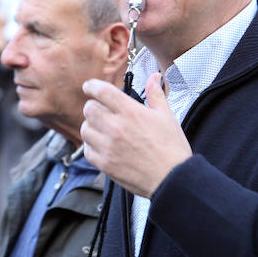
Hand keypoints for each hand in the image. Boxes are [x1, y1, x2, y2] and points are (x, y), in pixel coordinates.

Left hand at [81, 72, 191, 197]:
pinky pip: (87, 150)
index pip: (102, 91)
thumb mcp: (166, 116)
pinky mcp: (105, 164)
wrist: (172, 179)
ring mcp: (108, 147)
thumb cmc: (172, 148)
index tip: (89, 87)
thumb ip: (156, 94)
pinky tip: (102, 145)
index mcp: (131, 112)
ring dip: (91, 126)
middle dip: (93, 106)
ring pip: (85, 129)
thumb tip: (154, 77)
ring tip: (102, 129)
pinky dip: (91, 146)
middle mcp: (116, 127)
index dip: (92, 86)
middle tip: (101, 110)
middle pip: (89, 109)